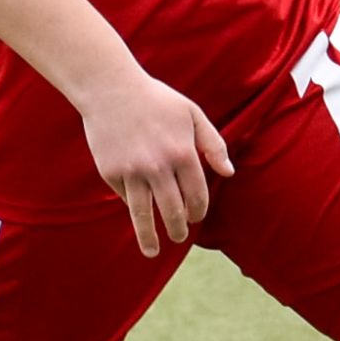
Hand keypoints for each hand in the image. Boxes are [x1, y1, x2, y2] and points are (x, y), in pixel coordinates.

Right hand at [79, 73, 235, 257]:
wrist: (111, 88)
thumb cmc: (156, 100)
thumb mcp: (192, 114)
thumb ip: (213, 144)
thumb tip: (229, 173)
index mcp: (183, 153)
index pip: (197, 196)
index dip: (199, 211)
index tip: (196, 217)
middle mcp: (158, 167)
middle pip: (173, 212)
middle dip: (179, 229)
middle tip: (179, 235)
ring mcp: (132, 172)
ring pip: (143, 216)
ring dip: (150, 238)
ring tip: (153, 251)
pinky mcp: (110, 173)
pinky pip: (124, 196)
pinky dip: (130, 203)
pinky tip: (134, 205)